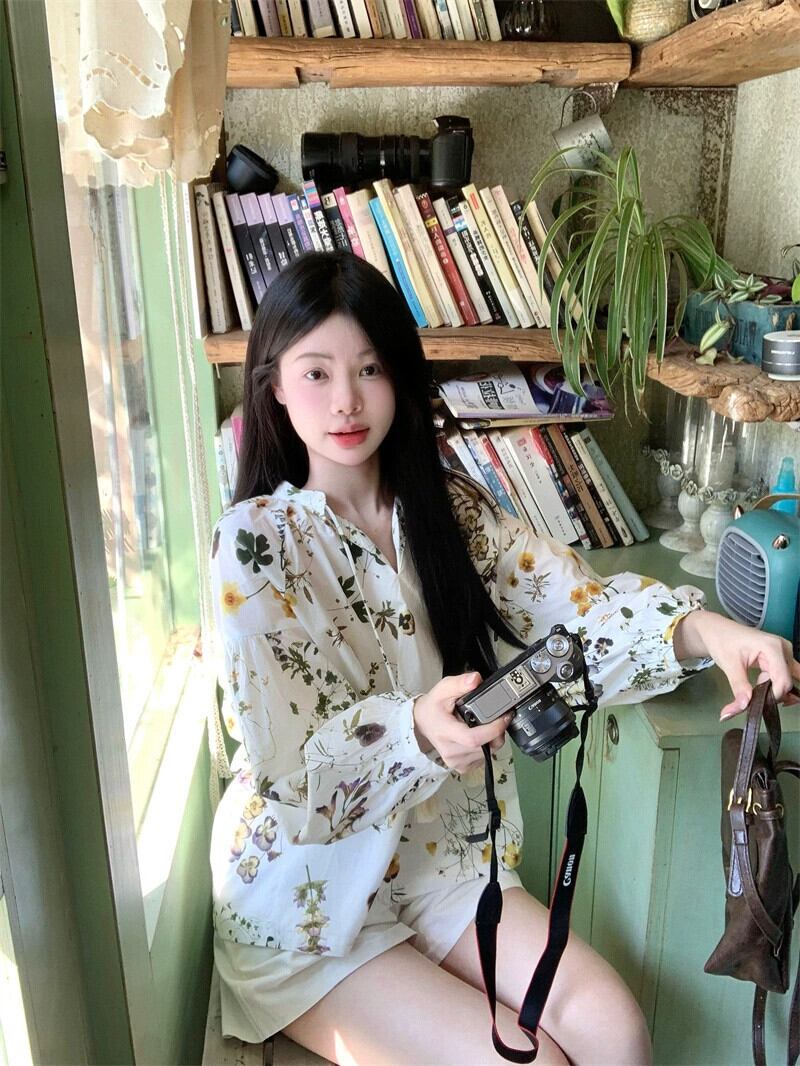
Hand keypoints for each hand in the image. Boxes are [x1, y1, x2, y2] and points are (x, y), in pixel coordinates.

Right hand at [413, 672, 512, 772]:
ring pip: (488, 753)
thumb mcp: (443, 689)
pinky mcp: (462, 768)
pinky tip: (481, 735)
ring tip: (488, 725)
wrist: (423, 723)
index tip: (504, 716)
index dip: (493, 729)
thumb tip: (476, 679)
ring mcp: (457, 762)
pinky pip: (484, 758)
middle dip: (498, 732)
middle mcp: (451, 752)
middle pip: (485, 746)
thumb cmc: (434, 706)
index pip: (473, 738)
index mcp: (445, 732)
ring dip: (494, 739)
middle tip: (500, 717)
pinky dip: (488, 746)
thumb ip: (460, 683)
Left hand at [673, 610, 799, 718]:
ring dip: (772, 691)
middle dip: (771, 695)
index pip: (783, 680)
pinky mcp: (780, 659)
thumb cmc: (722, 641)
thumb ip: (738, 686)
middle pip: (786, 682)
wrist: (716, 630)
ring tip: (753, 690)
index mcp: (773, 647)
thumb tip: (743, 707)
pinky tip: (761, 688)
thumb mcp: (728, 664)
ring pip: (786, 682)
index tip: (755, 706)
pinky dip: (774, 687)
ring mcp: (784, 654)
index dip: (772, 696)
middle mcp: (783, 649)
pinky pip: (783, 678)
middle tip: (751, 700)